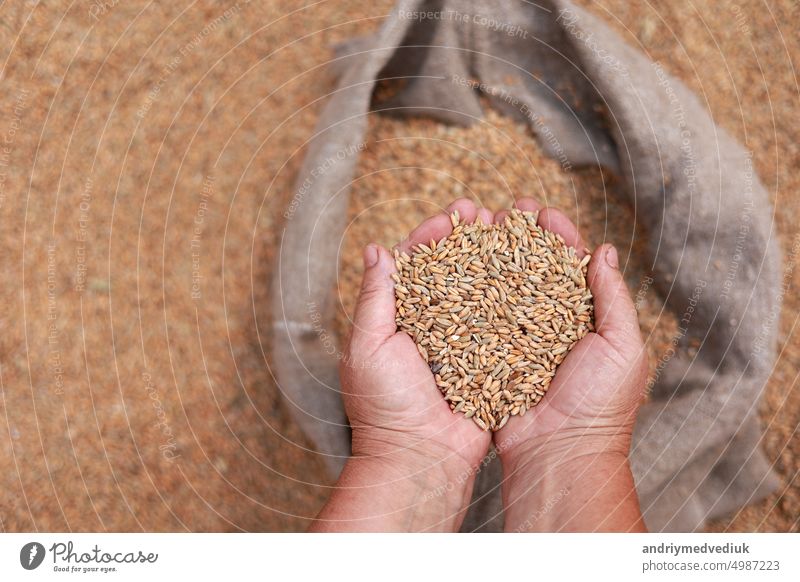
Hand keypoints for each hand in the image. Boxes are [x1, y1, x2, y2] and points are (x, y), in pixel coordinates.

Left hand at [312, 199, 493, 530]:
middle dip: (467, 240)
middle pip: (451, 272)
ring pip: (478, 292)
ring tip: (508, 232)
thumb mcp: (367, 346)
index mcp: (397, 318)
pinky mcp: (486, 360)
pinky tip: (527, 275)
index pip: (415, 266)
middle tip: (483, 213)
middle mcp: (430, 326)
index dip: (432, 238)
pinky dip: (512, 298)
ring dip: (491, 261)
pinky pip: (500, 324)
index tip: (451, 217)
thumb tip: (375, 249)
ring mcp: (460, 342)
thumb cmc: (384, 405)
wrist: (420, 458)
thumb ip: (374, 297)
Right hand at [492, 199, 647, 531]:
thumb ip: (613, 298)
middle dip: (519, 238)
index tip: (539, 211)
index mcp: (584, 319)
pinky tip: (458, 269)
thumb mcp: (623, 347)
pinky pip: (480, 320)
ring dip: (492, 258)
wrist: (559, 454)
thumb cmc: (600, 405)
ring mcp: (517, 340)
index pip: (569, 265)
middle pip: (531, 270)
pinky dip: (470, 294)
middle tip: (504, 212)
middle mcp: (549, 325)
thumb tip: (604, 251)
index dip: (556, 235)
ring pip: (503, 289)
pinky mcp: (490, 357)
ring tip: (478, 229)